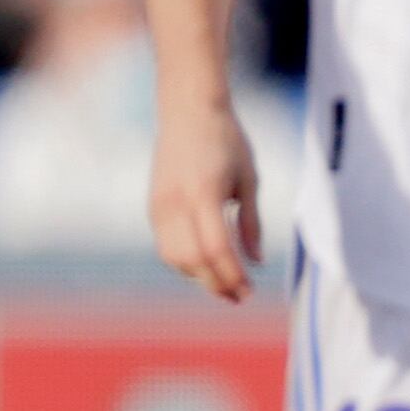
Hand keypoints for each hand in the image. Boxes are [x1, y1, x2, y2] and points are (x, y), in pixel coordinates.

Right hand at [150, 95, 261, 302]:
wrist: (189, 113)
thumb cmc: (228, 142)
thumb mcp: (250, 180)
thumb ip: (251, 223)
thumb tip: (256, 262)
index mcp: (204, 194)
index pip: (216, 249)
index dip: (233, 276)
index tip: (250, 291)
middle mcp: (175, 203)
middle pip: (192, 260)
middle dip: (216, 284)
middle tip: (240, 297)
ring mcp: (159, 206)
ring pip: (174, 257)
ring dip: (199, 277)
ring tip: (225, 286)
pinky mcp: (153, 207)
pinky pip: (166, 245)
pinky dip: (185, 262)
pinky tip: (207, 267)